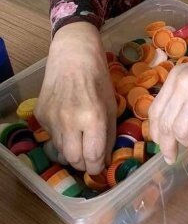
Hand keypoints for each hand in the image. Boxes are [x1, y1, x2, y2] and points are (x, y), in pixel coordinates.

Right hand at [35, 22, 116, 173]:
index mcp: (94, 118)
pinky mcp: (40, 115)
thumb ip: (109, 135)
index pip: (93, 158)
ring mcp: (52, 118)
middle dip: (84, 163)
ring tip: (81, 136)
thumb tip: (104, 159)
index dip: (97, 167)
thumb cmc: (99, 78)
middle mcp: (70, 121)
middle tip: (90, 158)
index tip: (100, 167)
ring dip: (72, 150)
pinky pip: (51, 136)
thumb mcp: (111, 106)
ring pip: (61, 150)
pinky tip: (68, 120)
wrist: (73, 55)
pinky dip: (61, 135)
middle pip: (74, 160)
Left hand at [148, 33, 187, 163]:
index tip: (161, 145)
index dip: (156, 133)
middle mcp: (185, 81)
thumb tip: (171, 129)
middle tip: (172, 156)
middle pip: (166, 123)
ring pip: (180, 129)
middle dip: (167, 145)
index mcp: (177, 75)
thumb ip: (184, 96)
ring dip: (186, 140)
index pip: (156, 110)